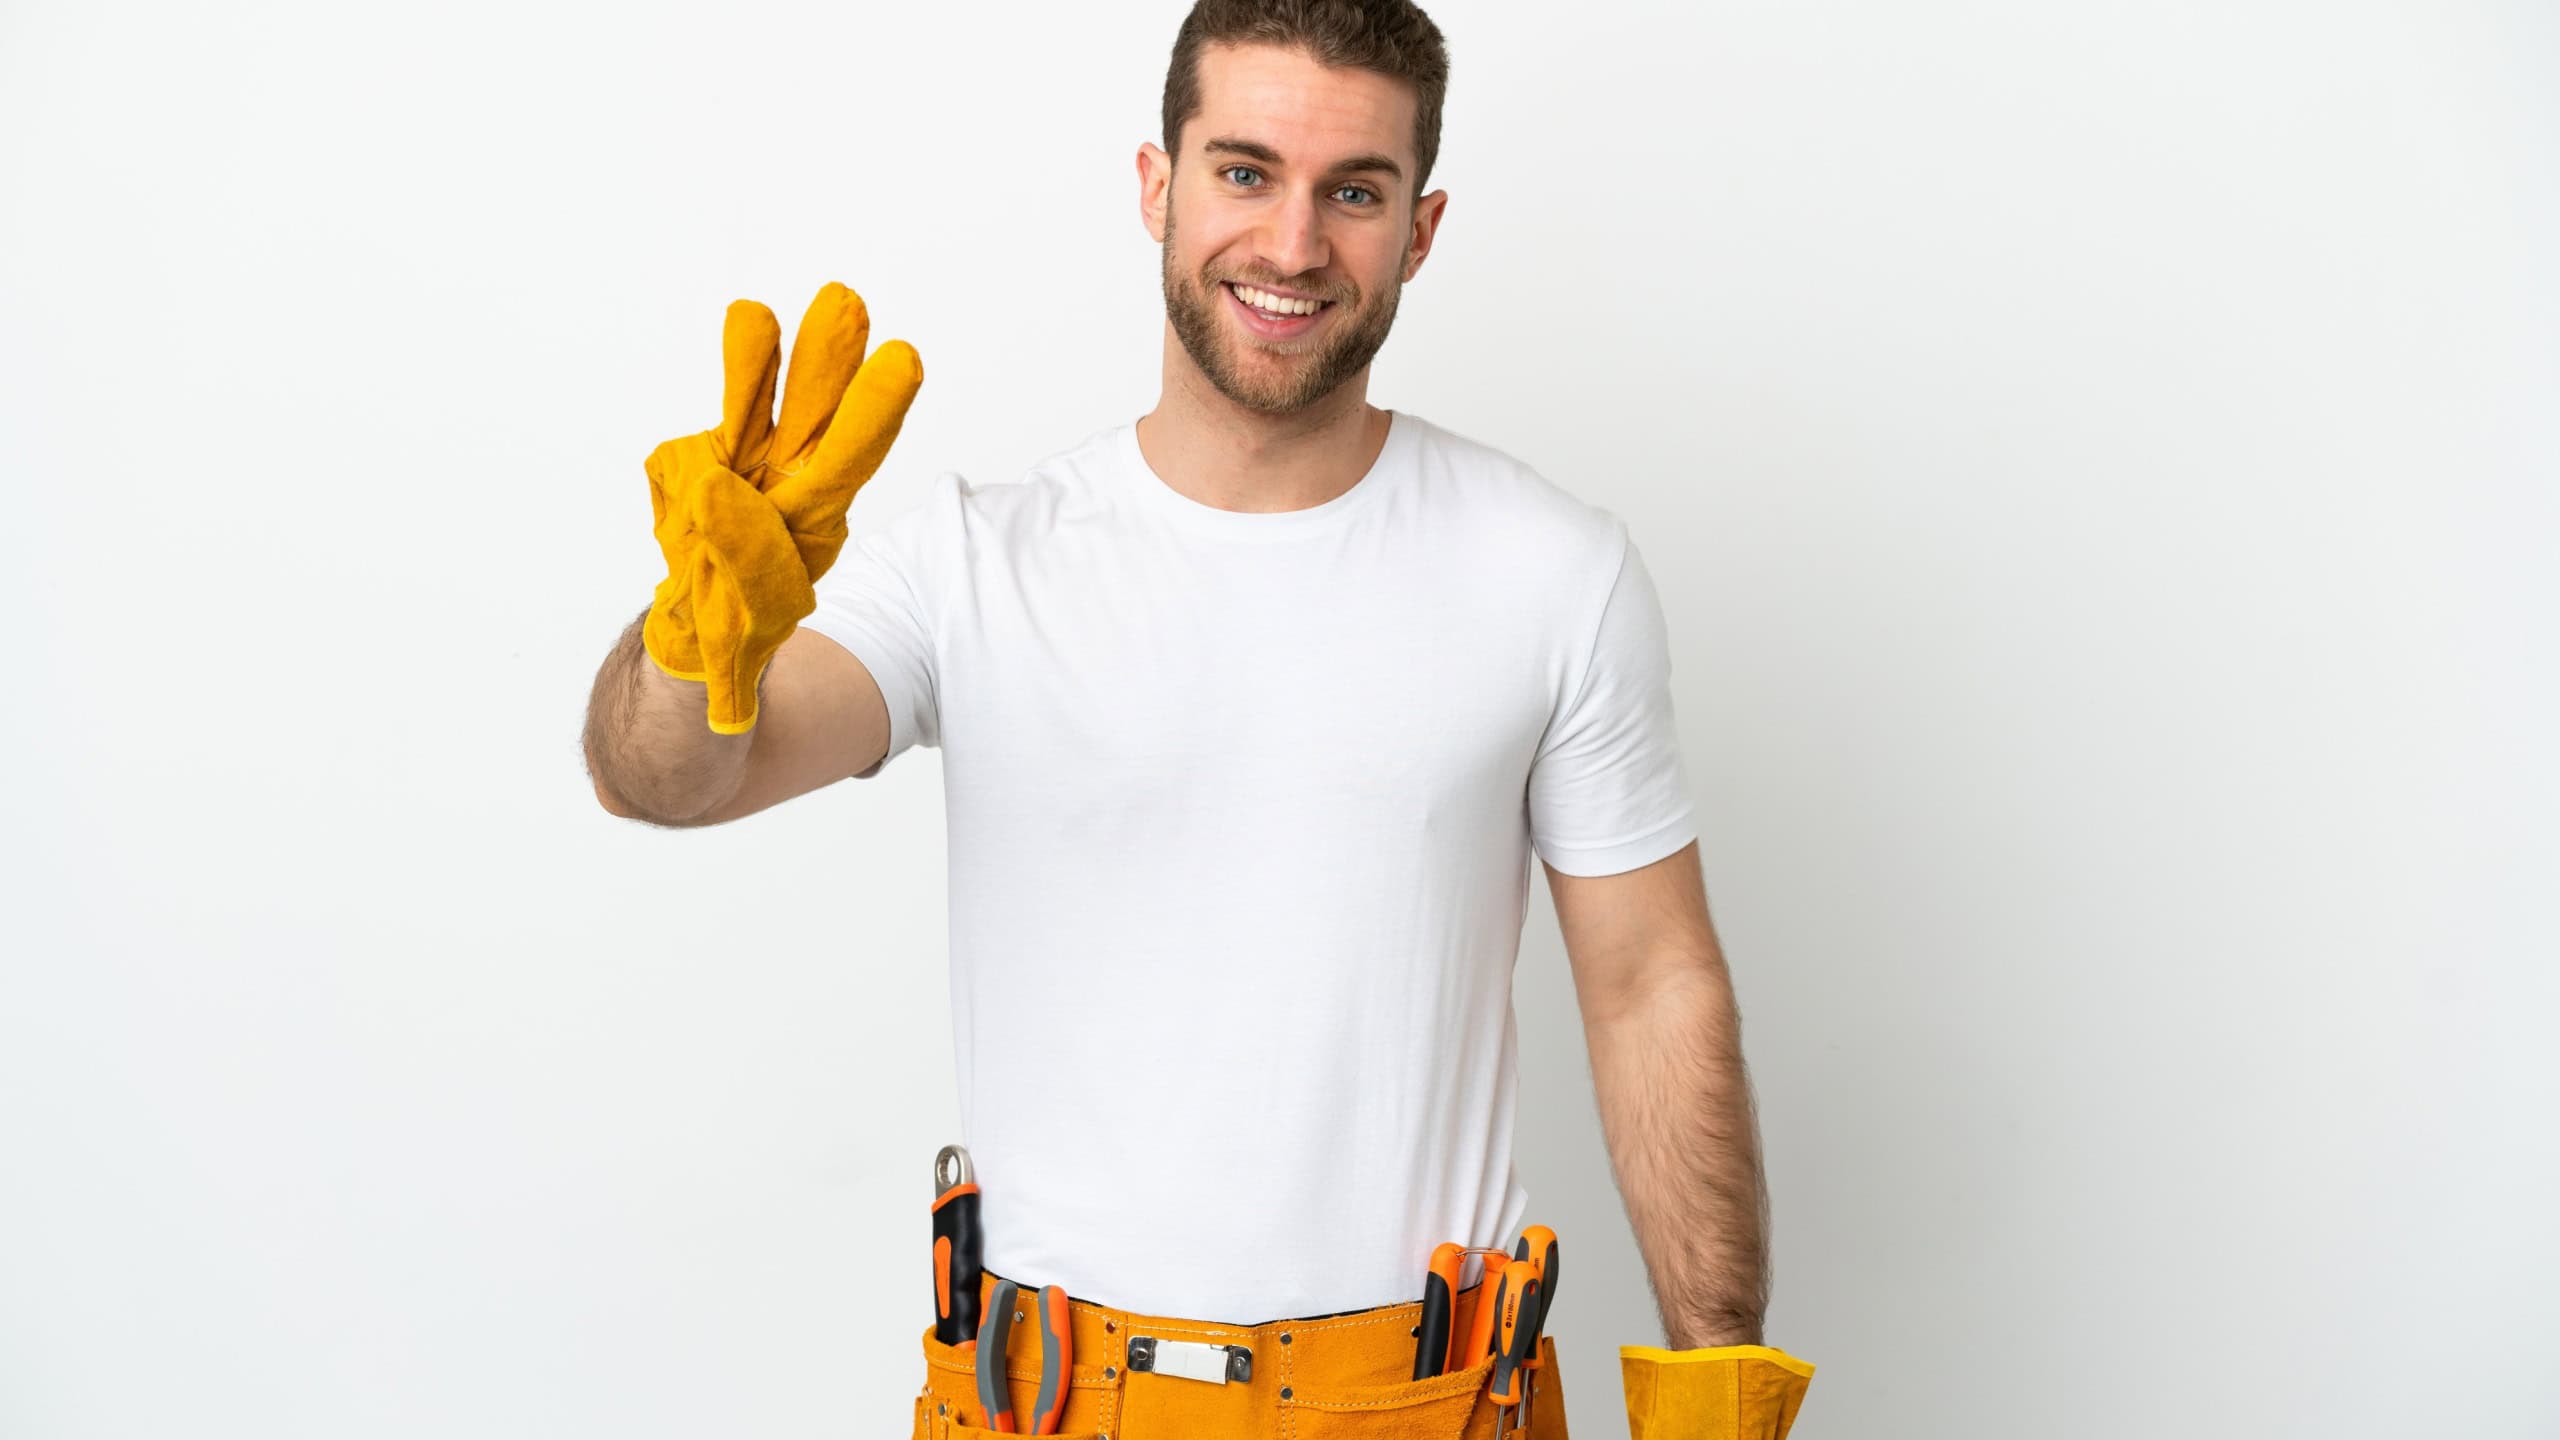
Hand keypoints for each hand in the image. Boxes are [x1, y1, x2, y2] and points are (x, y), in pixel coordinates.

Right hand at [641, 282, 922, 732]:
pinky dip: (739, 370)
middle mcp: (793, 475)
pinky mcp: (707, 456)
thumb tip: (719, 483)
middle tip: (847, 301)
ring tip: (782, 306)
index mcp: (818, 515)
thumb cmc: (740, 619)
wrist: (698, 624)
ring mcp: (752, 460)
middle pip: (818, 412)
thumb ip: (743, 553)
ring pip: (768, 400)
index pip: (851, 458)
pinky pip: (722, 419)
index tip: (904, 359)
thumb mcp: (753, 612)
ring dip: (776, 355)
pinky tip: (746, 332)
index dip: (873, 413)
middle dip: (833, 360)